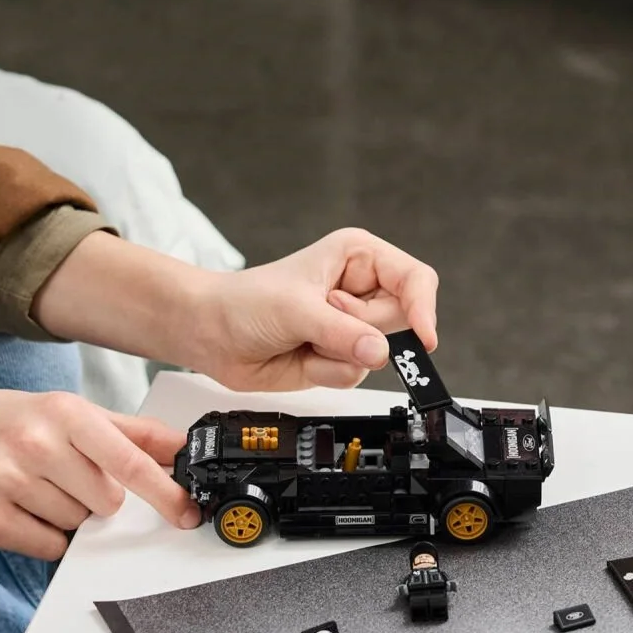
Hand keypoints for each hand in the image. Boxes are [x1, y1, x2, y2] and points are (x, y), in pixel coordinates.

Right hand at [0, 389, 200, 559]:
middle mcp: (36, 445)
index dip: (163, 491)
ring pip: (78, 525)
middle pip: (106, 502)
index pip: (128, 461)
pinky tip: (23, 508)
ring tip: (37, 487)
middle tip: (65, 476)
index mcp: (64, 413)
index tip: (186, 512)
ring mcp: (9, 483)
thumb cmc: (5, 422)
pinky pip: (49, 546)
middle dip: (97, 497)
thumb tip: (179, 448)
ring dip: (68, 515)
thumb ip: (129, 432)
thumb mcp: (67, 411)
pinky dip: (45, 535)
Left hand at [26, 227, 439, 391]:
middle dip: (361, 332)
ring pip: (378, 354)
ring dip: (339, 354)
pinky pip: (356, 375)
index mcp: (358, 257)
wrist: (210, 333)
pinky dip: (327, 371)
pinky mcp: (340, 357)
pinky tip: (301, 355)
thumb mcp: (296, 309)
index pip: (415, 279)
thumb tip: (378, 352)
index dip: (422, 308)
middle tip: (324, 322)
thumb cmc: (244, 302)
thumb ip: (341, 332)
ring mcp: (352, 327)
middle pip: (400, 322)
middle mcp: (361, 290)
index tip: (421, 337)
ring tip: (304, 336)